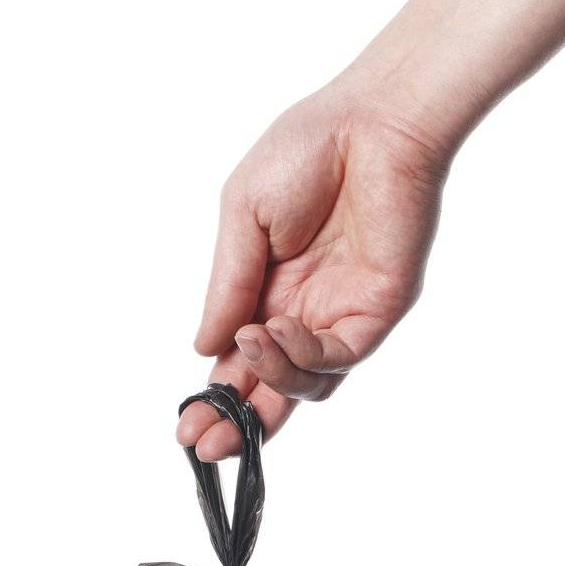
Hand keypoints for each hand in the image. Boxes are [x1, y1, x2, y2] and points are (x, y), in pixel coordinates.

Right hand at [179, 82, 449, 459]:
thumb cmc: (307, 149)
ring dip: (270, 379)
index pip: (238, 363)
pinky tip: (275, 330)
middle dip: (238, 424)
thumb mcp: (243, 217)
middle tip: (206, 445)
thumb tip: (204, 349)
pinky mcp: (379, 310)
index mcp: (266, 290)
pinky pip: (340, 356)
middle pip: (272, 389)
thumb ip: (227, 285)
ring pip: (308, 383)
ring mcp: (343, 315)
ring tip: (247, 345)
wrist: (372, 120)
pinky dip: (303, 354)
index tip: (185, 429)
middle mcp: (304, 312)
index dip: (214, 399)